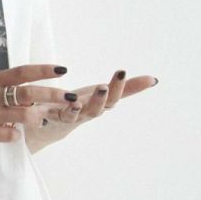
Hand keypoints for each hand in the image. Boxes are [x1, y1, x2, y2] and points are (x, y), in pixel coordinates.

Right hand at [0, 65, 79, 144]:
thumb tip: (18, 89)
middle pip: (29, 93)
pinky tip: (14, 135)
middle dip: (53, 95)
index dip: (44, 70)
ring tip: (40, 120)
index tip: (62, 70)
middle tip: (70, 97)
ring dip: (36, 118)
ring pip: (23, 116)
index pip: (23, 72)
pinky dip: (16, 135)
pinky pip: (8, 135)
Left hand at [25, 69, 159, 152]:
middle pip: (95, 110)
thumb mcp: (102, 94)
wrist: (46, 128)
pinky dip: (48, 111)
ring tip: (76, 101)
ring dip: (75, 109)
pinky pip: (47, 116)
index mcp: (97, 106)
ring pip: (72, 116)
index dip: (119, 87)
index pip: (113, 99)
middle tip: (103, 86)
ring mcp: (64, 118)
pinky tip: (48, 106)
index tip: (122, 71)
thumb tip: (154, 80)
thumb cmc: (78, 106)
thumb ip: (126, 88)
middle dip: (100, 99)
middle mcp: (83, 114)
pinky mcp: (46, 118)